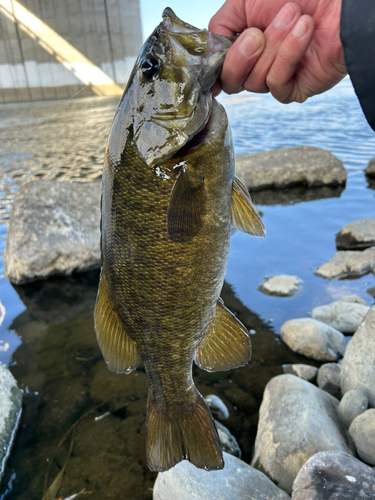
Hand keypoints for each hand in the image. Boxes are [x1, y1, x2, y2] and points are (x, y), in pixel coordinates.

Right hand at [209, 0, 346, 102]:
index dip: (214, 67)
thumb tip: (206, 53)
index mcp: (242, 47)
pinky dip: (289, 55)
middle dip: (241, 56)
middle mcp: (256, 65)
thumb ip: (219, 27)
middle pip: (231, 82)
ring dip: (274, 46)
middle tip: (258, 32)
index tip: (213, 59)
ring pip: (255, 82)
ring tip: (293, 16)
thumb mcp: (243, 1)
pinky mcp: (294, 90)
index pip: (218, 70)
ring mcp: (275, 78)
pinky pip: (277, 85)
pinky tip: (304, 31)